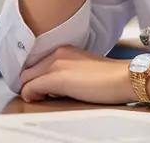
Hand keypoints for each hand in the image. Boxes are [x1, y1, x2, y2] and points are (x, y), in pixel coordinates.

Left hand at [19, 46, 133, 104]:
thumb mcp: (82, 68)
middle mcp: (58, 53)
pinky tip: (46, 100)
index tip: (43, 88)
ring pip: (26, 79)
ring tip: (48, 98)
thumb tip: (50, 86)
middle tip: (43, 96)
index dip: (36, 78)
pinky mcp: (57, 78)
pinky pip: (29, 89)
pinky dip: (32, 97)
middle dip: (30, 84)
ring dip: (32, 90)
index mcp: (65, 49)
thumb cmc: (109, 77)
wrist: (123, 77)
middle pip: (27, 71)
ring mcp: (56, 64)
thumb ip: (66, 70)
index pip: (36, 64)